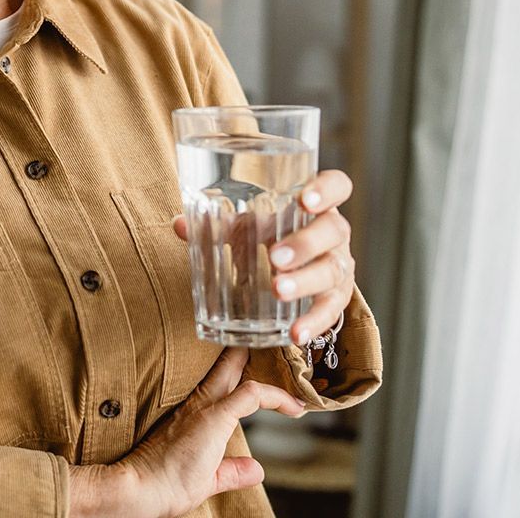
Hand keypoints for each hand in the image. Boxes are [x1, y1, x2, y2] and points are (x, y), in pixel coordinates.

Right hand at [68, 346, 305, 517]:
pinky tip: (294, 406)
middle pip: (227, 367)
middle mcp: (198, 404)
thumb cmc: (163, 486)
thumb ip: (231, 471)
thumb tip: (256, 469)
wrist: (140, 488)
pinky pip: (252, 396)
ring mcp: (205, 408)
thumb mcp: (208, 479)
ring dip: (265, 368)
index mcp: (194, 414)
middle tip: (273, 346)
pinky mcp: (213, 417)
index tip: (270, 383)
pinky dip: (275, 397)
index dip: (244, 376)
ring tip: (290, 364)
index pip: (221, 383)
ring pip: (239, 373)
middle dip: (249, 354)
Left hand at [173, 168, 356, 345]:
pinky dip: (314, 323)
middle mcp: (334, 232)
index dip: (326, 190)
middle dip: (306, 243)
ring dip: (306, 281)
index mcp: (315, 205)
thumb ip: (218, 223)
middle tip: (275, 256)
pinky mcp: (337, 298)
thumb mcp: (247, 225)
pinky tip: (295, 333)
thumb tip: (179, 225)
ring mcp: (340, 265)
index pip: (337, 185)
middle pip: (334, 231)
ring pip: (333, 271)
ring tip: (278, 289)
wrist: (293, 267)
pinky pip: (331, 311)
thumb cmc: (268, 234)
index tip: (304, 199)